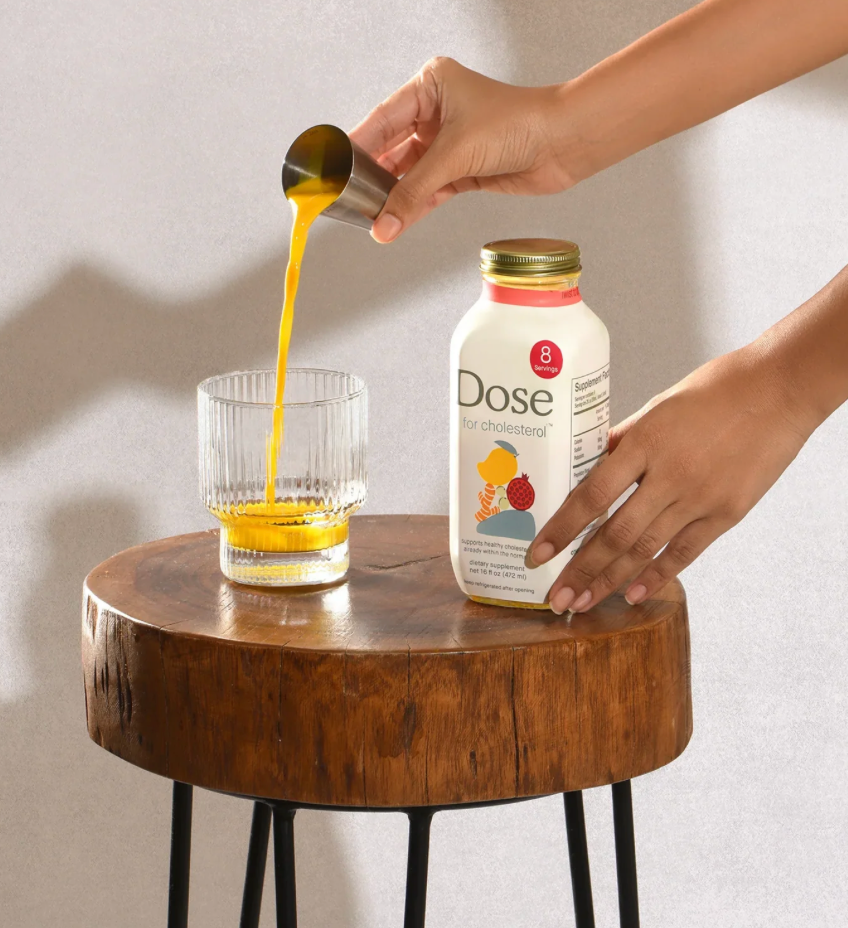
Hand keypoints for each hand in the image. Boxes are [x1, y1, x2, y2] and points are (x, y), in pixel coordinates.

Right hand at [349, 57, 571, 242]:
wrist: (562, 142)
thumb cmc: (516, 123)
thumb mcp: (454, 155)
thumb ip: (414, 192)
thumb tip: (383, 226)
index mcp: (430, 85)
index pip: (382, 119)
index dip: (358, 146)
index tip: (334, 169)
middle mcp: (437, 111)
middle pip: (393, 148)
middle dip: (375, 177)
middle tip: (349, 199)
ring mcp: (450, 142)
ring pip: (411, 174)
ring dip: (395, 197)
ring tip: (372, 219)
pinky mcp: (463, 169)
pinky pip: (430, 190)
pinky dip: (415, 205)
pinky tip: (397, 222)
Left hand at [525, 342, 812, 612]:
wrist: (780, 389)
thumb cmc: (716, 389)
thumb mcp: (658, 406)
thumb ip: (624, 440)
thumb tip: (589, 462)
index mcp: (645, 442)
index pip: (591, 495)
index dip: (561, 530)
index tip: (537, 555)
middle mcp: (670, 475)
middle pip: (614, 534)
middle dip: (580, 570)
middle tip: (556, 597)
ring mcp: (700, 497)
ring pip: (645, 549)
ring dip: (609, 580)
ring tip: (583, 603)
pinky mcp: (727, 513)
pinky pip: (685, 553)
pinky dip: (656, 576)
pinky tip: (632, 595)